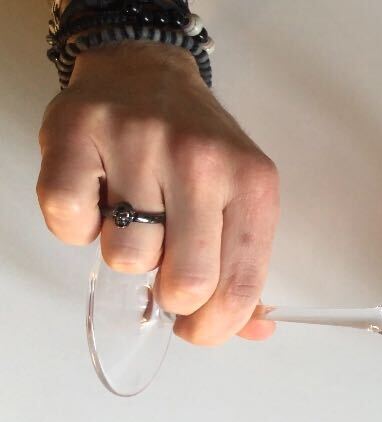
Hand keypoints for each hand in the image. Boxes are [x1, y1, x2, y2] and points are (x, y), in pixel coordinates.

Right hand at [36, 43, 277, 343]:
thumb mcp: (241, 197)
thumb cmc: (196, 147)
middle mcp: (201, 160)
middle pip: (188, 281)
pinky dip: (76, 226)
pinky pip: (68, 222)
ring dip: (126, 252)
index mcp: (252, 183)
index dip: (216, 327)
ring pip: (126, 256)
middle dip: (173, 297)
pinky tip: (98, 197)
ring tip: (136, 216)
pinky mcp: (77, 134)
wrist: (146, 71)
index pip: (241, 283)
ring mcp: (138, 142)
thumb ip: (246, 266)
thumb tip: (252, 330)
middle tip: (166, 277)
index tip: (199, 331)